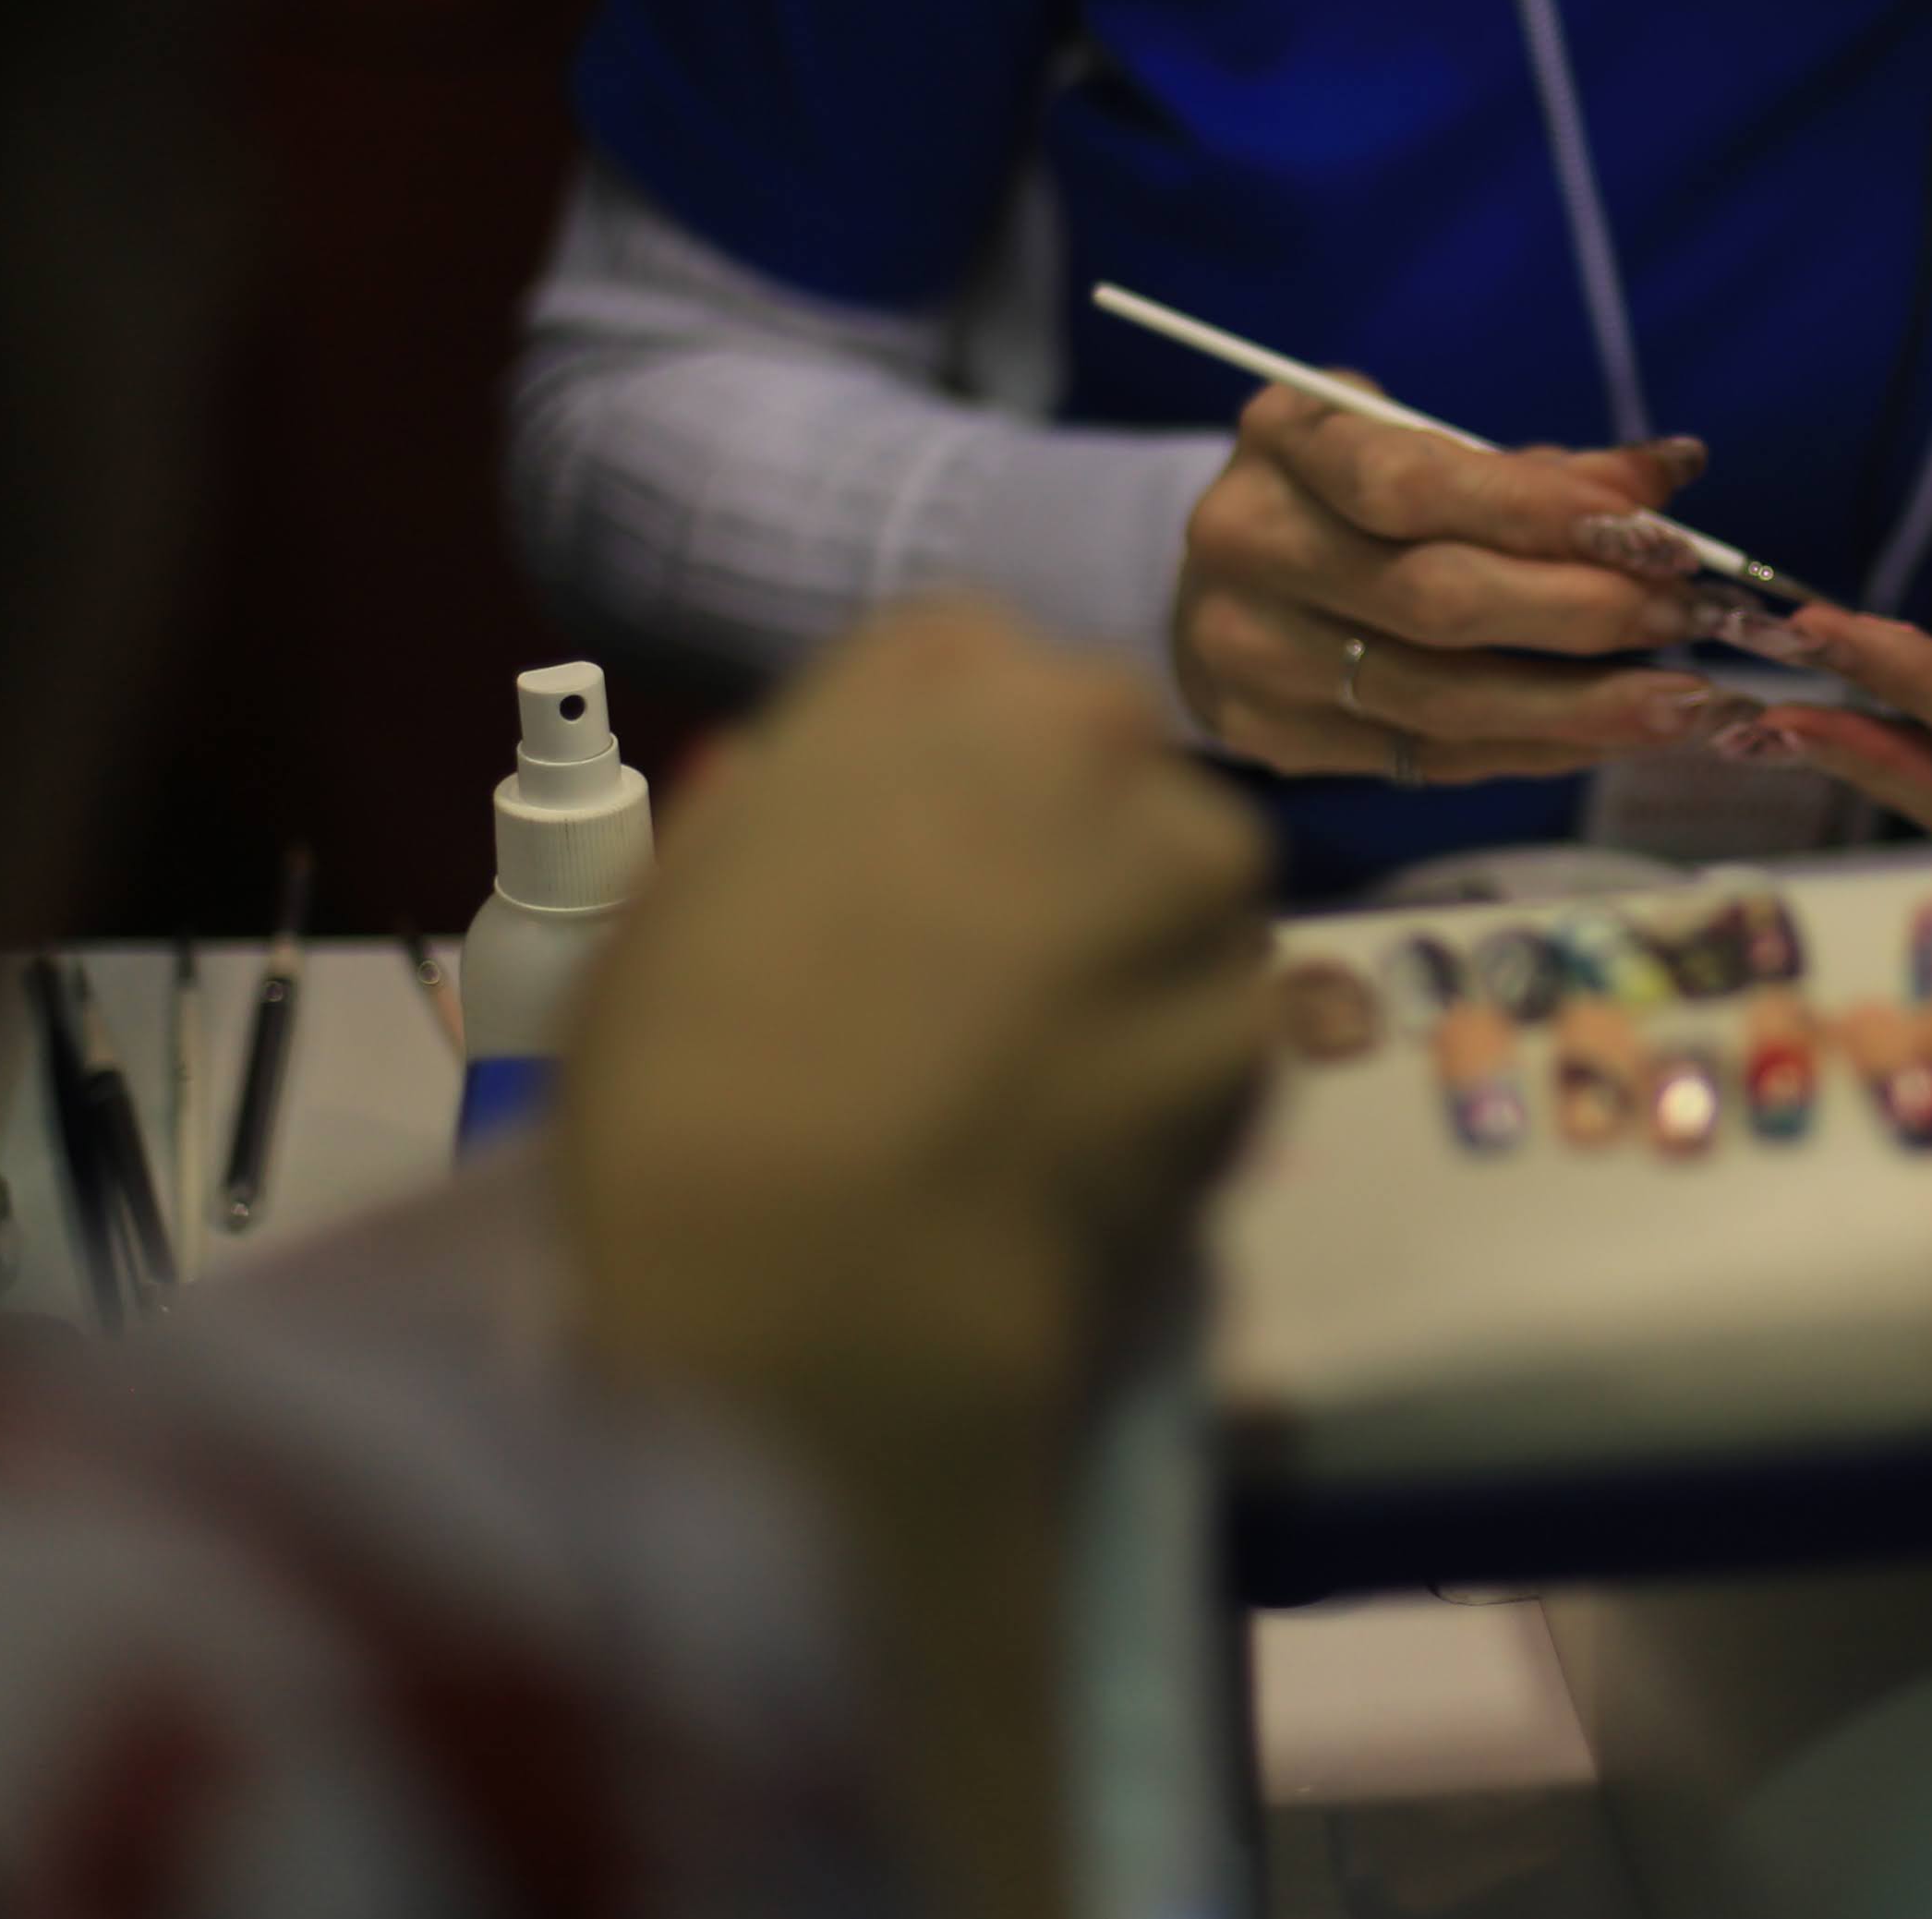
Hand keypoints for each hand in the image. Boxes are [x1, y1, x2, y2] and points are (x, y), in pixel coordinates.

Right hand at [559, 602, 1275, 1458]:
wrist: (787, 1266)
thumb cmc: (680, 1071)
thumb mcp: (682, 899)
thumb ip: (776, 820)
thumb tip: (799, 801)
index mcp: (932, 674)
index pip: (981, 666)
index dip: (959, 777)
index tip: (922, 868)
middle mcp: (1089, 732)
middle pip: (1118, 773)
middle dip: (1079, 859)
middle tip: (994, 986)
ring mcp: (1187, 874)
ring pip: (1200, 899)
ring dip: (1151, 968)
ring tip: (1047, 1086)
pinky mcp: (1252, 1021)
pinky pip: (1234, 1034)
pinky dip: (1181, 1090)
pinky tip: (1091, 1159)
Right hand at [1171, 383, 1768, 781]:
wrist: (1226, 582)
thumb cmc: (1349, 495)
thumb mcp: (1423, 444)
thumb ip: (1536, 470)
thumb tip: (1669, 478)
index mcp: (1284, 443)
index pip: (1412, 485)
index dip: (1538, 510)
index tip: (1651, 527)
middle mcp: (1248, 547)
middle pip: (1435, 600)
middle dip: (1581, 611)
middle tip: (1687, 613)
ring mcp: (1250, 656)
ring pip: (1441, 698)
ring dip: (1579, 704)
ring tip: (1683, 698)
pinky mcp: (1276, 738)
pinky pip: (1432, 756)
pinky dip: (1537, 748)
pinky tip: (1613, 734)